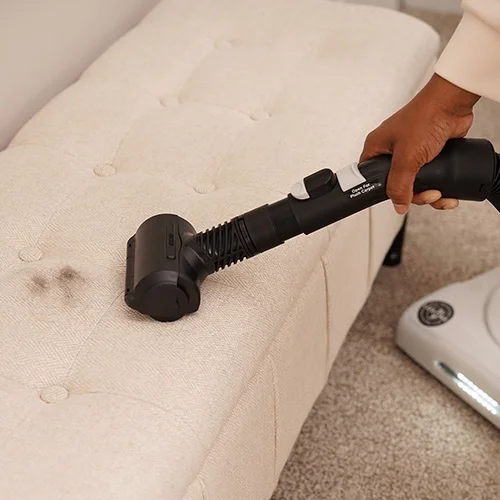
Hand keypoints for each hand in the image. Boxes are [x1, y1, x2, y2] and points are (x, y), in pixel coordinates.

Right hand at [360, 74, 479, 213]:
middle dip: (414, 195)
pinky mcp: (429, 153)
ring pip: (416, 183)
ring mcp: (411, 152)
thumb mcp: (407, 158)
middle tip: (426, 195)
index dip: (382, 192)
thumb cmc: (425, 117)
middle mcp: (392, 150)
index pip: (371, 177)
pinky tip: (446, 190)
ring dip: (429, 193)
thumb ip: (399, 185)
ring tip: (439, 194)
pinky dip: (439, 186)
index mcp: (377, 148)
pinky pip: (431, 177)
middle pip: (397, 185)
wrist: (453, 104)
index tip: (396, 200)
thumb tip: (397, 204)